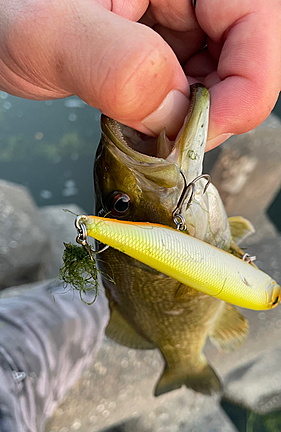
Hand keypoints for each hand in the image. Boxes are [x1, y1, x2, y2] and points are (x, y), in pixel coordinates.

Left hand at [0, 0, 279, 149]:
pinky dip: (176, 113)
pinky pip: (191, 82)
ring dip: (196, 114)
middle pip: (245, 50)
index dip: (248, 83)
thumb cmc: (4, 8)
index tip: (203, 130)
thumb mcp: (47, 31)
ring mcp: (175, 13)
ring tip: (152, 128)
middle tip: (177, 139)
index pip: (256, 16)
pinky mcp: (162, 41)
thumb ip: (114, 65)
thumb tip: (174, 112)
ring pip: (221, 73)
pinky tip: (146, 119)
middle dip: (219, 106)